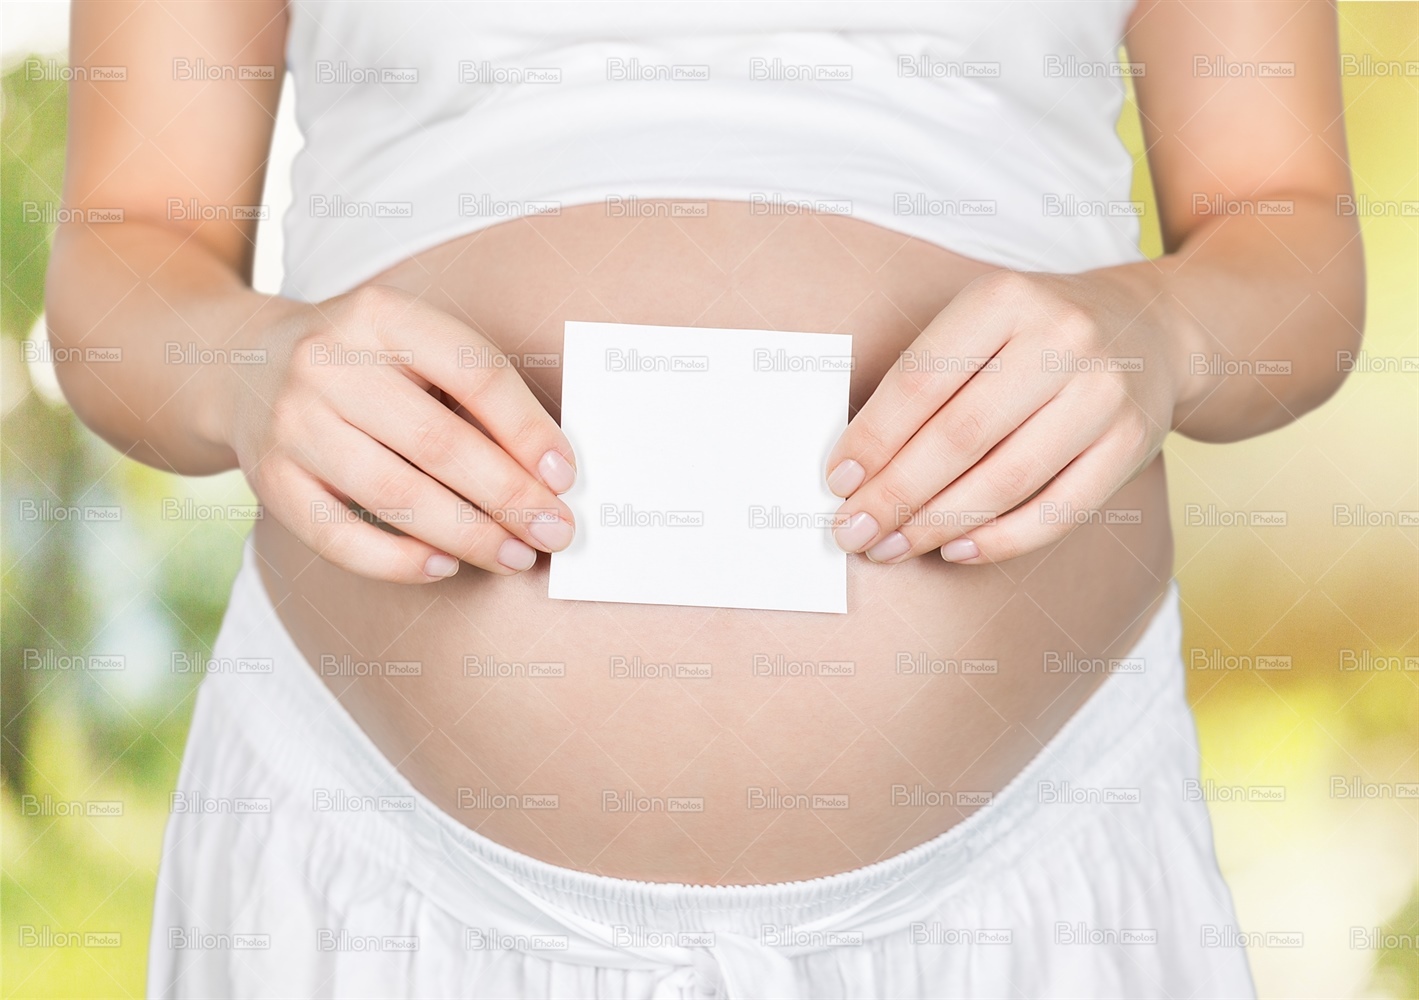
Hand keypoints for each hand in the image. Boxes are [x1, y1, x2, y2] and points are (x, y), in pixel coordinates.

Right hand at [224, 285, 576, 582]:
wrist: (240, 362)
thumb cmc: (362, 363)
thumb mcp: (410, 344)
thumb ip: (471, 392)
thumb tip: (547, 471)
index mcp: (381, 315)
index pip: (472, 371)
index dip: (526, 429)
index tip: (565, 476)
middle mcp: (329, 363)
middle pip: (438, 442)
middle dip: (509, 496)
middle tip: (555, 531)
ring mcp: (293, 422)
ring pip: (394, 493)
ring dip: (468, 535)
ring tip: (516, 556)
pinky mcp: (269, 479)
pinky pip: (339, 536)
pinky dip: (397, 561)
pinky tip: (444, 567)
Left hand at [825, 269, 1187, 564]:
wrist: (1148, 328)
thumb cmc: (1032, 336)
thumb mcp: (979, 324)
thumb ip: (923, 380)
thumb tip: (854, 467)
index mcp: (1004, 298)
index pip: (920, 381)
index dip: (873, 439)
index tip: (837, 482)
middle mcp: (1060, 339)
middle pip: (959, 436)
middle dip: (896, 494)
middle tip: (853, 532)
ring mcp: (1103, 393)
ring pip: (1007, 479)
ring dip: (938, 525)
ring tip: (892, 547)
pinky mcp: (1132, 442)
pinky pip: (1059, 509)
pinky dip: (1001, 539)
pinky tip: (955, 551)